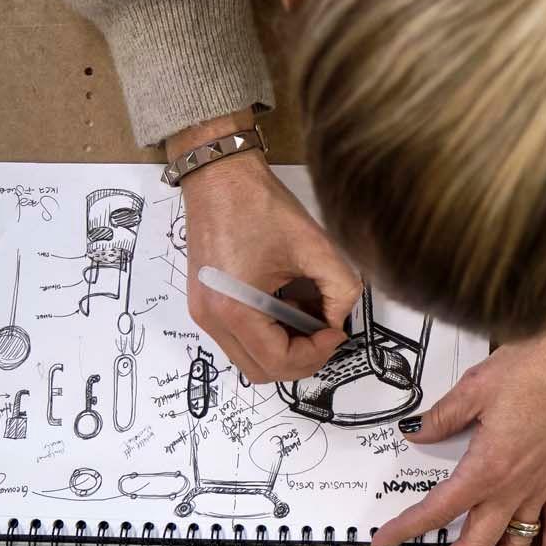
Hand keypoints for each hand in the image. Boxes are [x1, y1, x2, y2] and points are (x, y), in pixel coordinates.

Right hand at [173, 116, 361, 382]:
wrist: (218, 175)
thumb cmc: (259, 204)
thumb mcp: (315, 245)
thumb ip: (341, 289)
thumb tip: (340, 319)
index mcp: (235, 308)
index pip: (279, 362)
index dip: (316, 354)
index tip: (336, 330)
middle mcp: (212, 318)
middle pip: (261, 370)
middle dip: (301, 358)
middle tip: (326, 330)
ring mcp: (204, 312)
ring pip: (250, 358)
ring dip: (284, 347)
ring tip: (307, 311)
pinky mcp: (206, 303)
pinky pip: (240, 338)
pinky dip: (268, 333)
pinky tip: (287, 302)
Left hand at [371, 293, 545, 545]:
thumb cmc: (535, 366)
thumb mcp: (474, 388)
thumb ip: (442, 418)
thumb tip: (417, 434)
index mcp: (487, 467)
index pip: (438, 510)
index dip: (406, 530)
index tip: (383, 543)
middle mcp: (514, 486)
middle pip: (475, 544)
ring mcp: (541, 484)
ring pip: (517, 544)